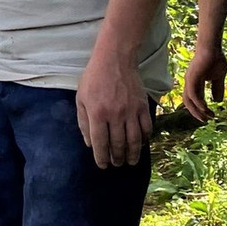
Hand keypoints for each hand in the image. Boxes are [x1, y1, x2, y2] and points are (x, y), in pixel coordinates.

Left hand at [77, 50, 151, 167]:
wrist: (115, 60)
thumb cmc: (93, 79)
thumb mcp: (80, 99)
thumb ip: (83, 122)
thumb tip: (89, 143)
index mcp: (97, 113)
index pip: (100, 142)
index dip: (101, 157)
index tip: (103, 165)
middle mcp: (115, 115)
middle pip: (118, 144)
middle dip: (117, 158)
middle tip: (116, 164)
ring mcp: (131, 111)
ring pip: (134, 140)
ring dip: (132, 154)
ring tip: (129, 161)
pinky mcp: (143, 107)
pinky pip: (146, 128)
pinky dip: (144, 140)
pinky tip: (140, 145)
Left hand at [183, 43, 226, 122]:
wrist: (212, 48)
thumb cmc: (214, 60)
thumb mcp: (218, 78)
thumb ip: (217, 89)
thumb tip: (217, 101)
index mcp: (194, 83)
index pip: (193, 99)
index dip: (199, 109)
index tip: (208, 116)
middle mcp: (189, 82)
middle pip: (188, 101)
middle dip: (195, 112)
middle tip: (205, 120)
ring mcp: (189, 80)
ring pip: (189, 99)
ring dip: (197, 110)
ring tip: (206, 117)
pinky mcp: (192, 77)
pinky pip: (193, 93)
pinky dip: (198, 102)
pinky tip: (205, 108)